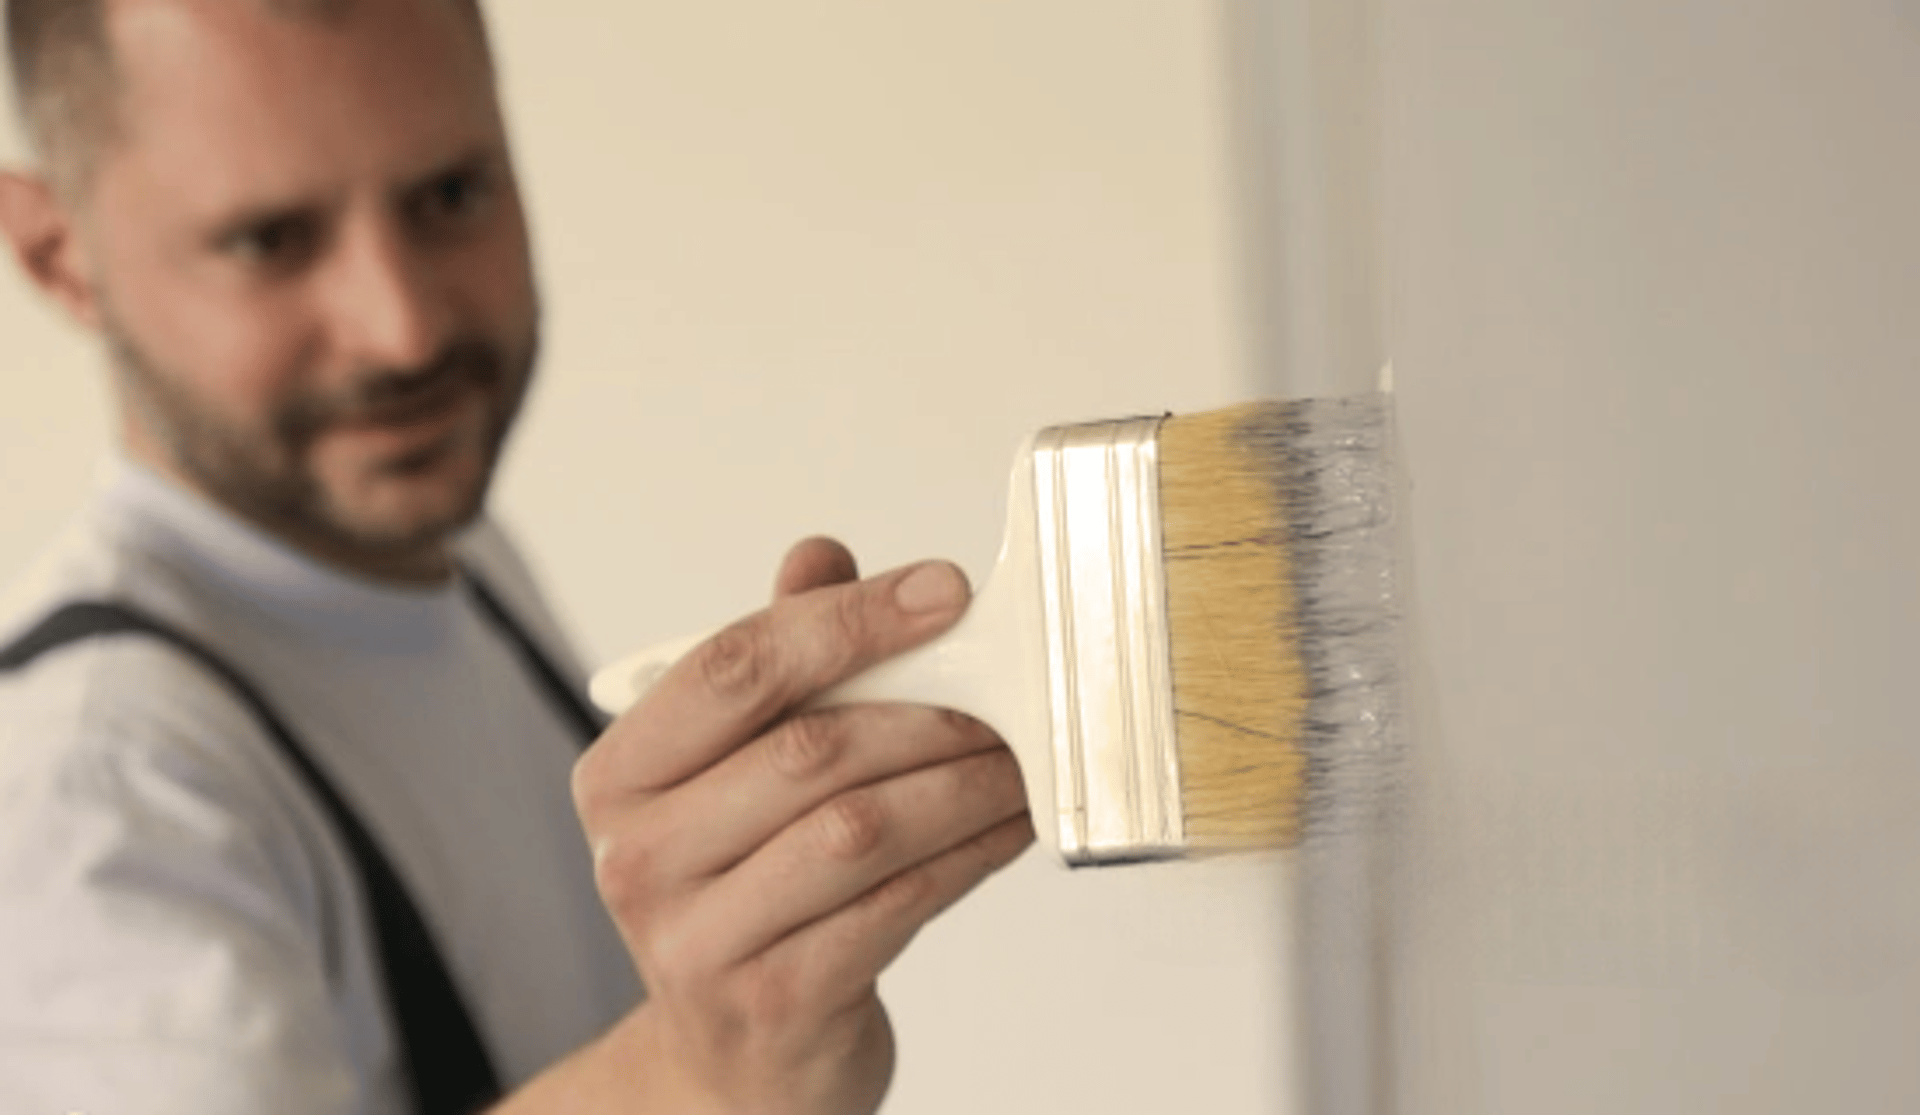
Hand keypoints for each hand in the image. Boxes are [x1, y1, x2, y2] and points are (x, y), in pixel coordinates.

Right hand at [571, 537, 1033, 1114]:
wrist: (732, 1060)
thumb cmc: (743, 890)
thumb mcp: (736, 772)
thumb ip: (777, 660)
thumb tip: (819, 555)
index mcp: (620, 776)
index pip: (733, 667)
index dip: (848, 618)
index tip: (944, 591)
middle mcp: (639, 857)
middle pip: (808, 748)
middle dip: (928, 710)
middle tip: (1004, 693)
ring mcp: (699, 939)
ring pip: (861, 828)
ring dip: (962, 784)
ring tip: (1016, 760)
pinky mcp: (776, 1001)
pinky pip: (897, 903)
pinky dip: (970, 855)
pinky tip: (1006, 827)